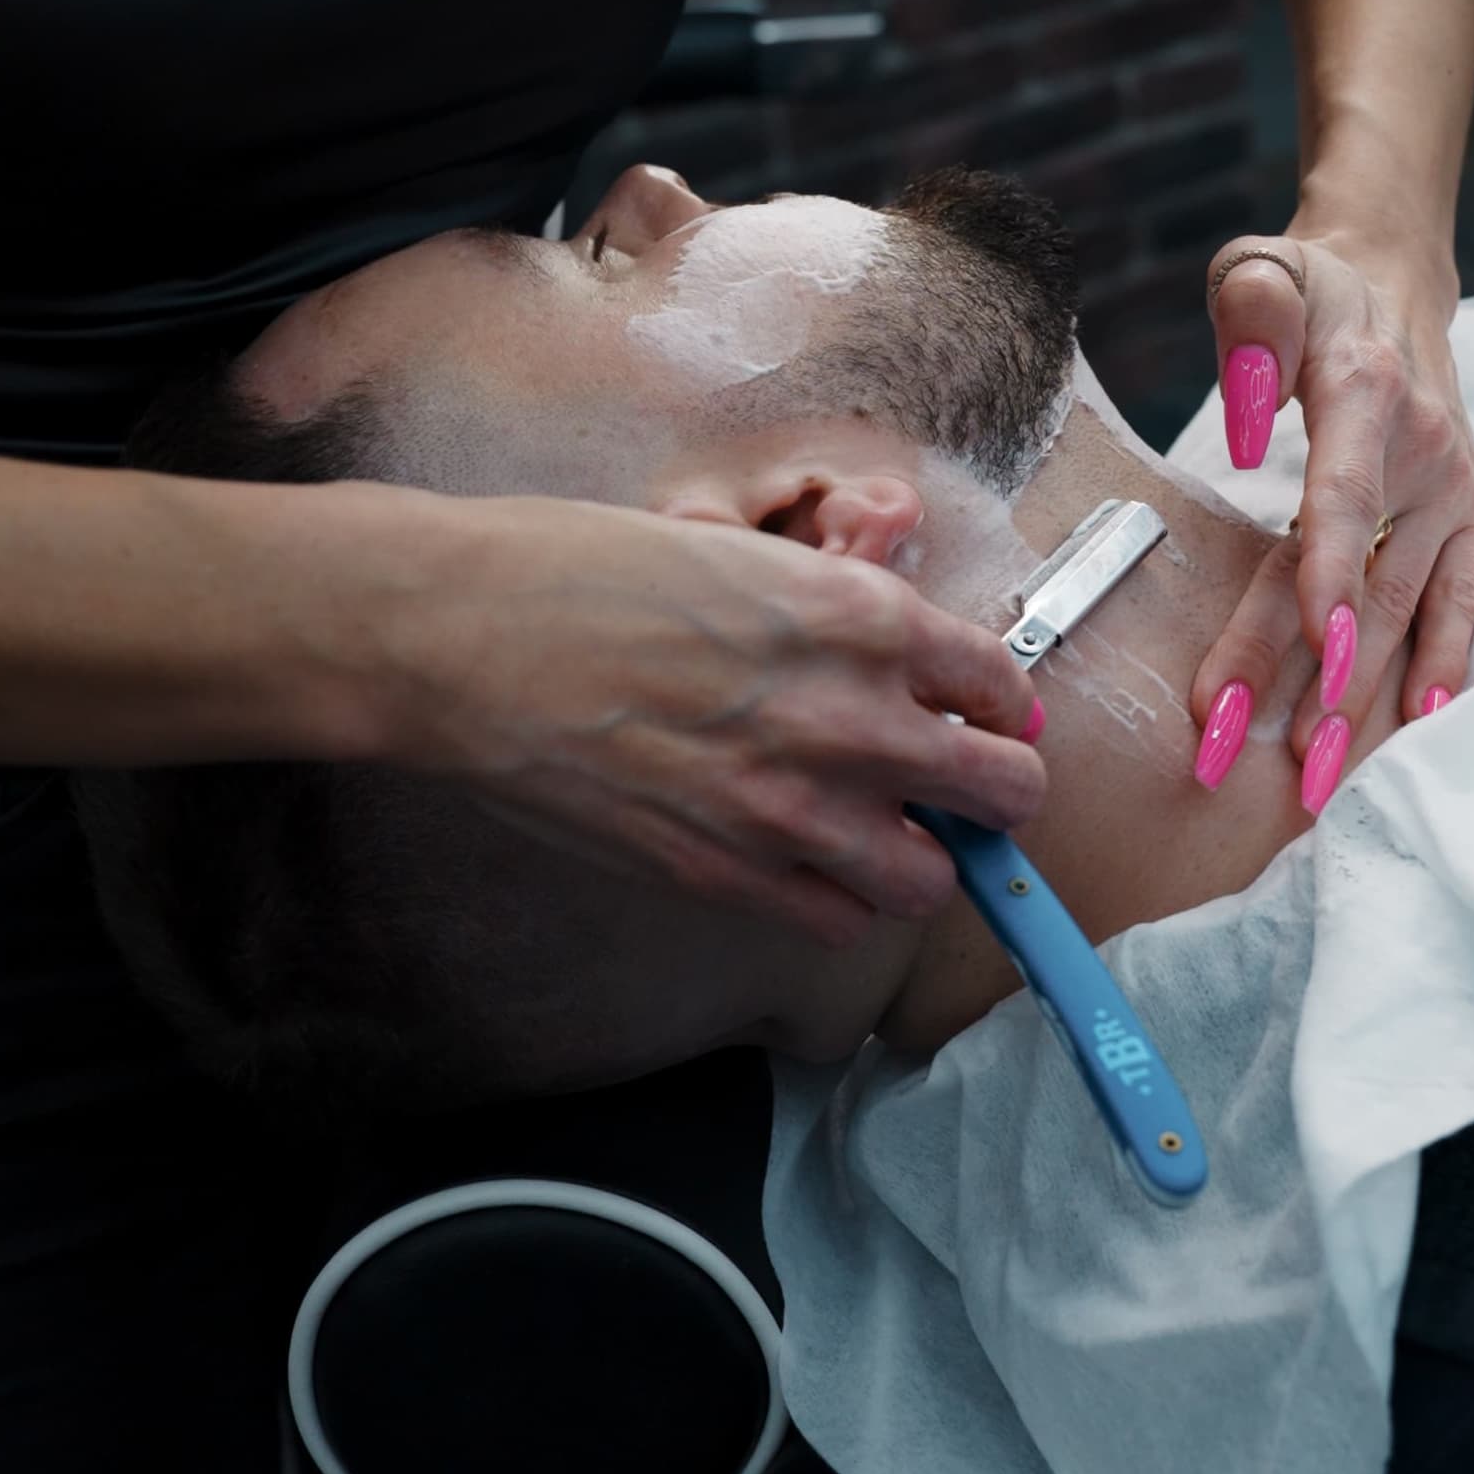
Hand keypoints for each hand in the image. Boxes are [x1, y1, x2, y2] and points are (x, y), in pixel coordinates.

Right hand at [362, 489, 1045, 945]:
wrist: (468, 635)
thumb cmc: (582, 572)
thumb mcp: (739, 551)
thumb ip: (832, 607)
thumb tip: (899, 652)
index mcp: (858, 614)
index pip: (1000, 683)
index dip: (991, 703)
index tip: (971, 712)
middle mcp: (849, 715)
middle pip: (1005, 790)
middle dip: (991, 788)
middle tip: (950, 784)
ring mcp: (791, 807)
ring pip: (930, 879)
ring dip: (913, 857)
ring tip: (870, 831)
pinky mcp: (727, 872)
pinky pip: (838, 921)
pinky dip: (834, 900)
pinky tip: (798, 861)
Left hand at [1189, 232, 1473, 800]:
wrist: (1394, 279)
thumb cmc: (1312, 287)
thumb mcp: (1262, 265)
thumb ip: (1251, 316)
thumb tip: (1249, 416)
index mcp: (1369, 395)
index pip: (1344, 497)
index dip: (1326, 575)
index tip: (1304, 651)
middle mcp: (1426, 453)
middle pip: (1360, 579)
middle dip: (1307, 677)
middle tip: (1243, 754)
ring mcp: (1457, 492)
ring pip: (1404, 610)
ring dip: (1361, 701)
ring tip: (1312, 780)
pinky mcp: (1472, 517)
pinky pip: (1458, 603)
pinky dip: (1441, 667)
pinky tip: (1417, 730)